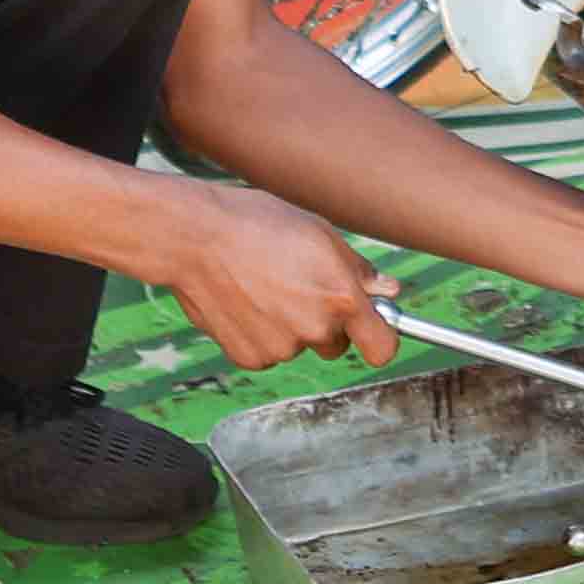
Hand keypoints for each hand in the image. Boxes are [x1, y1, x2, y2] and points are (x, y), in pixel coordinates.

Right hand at [159, 182, 398, 370]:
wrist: (195, 238)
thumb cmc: (258, 224)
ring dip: (290, 326)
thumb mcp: (320, 234)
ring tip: (264, 285)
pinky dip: (262, 334)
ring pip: (300, 345)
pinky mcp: (251, 358)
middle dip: (327, 323)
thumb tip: (388, 291)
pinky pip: (269, 352)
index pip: (383, 348)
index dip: (380, 337)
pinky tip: (245, 301)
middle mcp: (316, 328)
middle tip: (299, 287)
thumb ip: (358, 270)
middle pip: (338, 344)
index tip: (373, 327)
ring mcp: (282, 348)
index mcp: (341, 297)